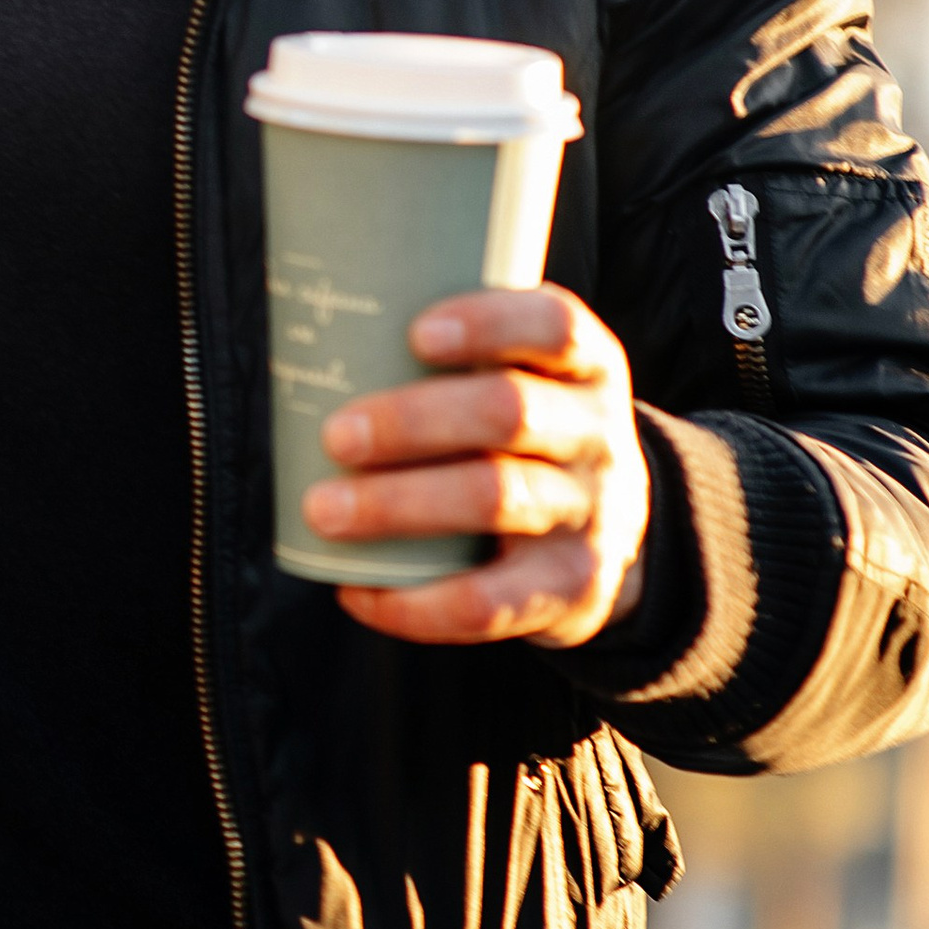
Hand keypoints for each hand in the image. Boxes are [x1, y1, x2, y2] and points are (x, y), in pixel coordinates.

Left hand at [302, 286, 651, 649]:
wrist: (619, 538)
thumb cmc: (526, 438)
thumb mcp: (526, 380)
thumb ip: (454, 359)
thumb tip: (309, 337)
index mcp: (585, 365)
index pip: (555, 327)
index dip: (489, 325)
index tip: (415, 334)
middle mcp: (598, 434)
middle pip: (512, 412)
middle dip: (414, 422)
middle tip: (335, 436)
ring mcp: (590, 513)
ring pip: (498, 498)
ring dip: (399, 504)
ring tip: (323, 510)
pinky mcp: (571, 587)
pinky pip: (490, 601)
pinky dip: (415, 603)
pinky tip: (356, 590)